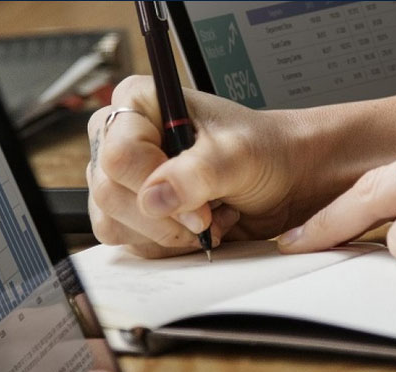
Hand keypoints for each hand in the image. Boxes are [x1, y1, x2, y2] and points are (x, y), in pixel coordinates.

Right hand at [86, 76, 395, 257]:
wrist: (286, 179)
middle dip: (164, 216)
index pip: (118, 154)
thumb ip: (197, 174)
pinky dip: (167, 244)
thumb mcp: (238, 155)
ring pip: (113, 222)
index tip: (199, 204)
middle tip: (208, 215)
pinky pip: (129, 241)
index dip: (155, 186)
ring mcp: (124, 178)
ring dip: (167, 232)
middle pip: (109, 192)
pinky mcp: (134, 211)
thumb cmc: (265, 151)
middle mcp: (122, 137)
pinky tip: (199, 226)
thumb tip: (155, 197)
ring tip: (208, 215)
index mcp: (139, 103)